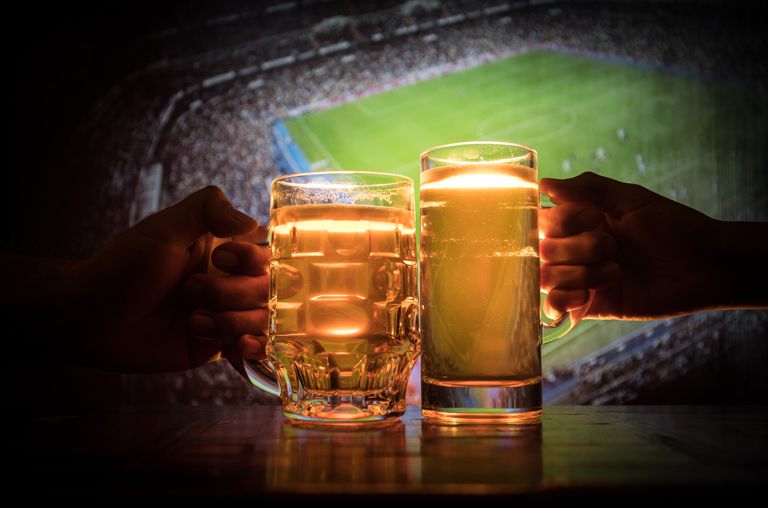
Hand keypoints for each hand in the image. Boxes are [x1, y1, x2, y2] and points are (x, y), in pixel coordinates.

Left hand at [46, 186, 267, 371]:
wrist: (91, 319)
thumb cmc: (123, 266)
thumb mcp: (164, 228)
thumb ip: (208, 209)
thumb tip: (254, 222)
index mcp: (223, 249)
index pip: (267, 251)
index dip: (252, 258)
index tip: (220, 258)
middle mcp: (230, 280)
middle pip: (269, 288)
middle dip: (233, 292)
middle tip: (190, 291)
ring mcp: (226, 314)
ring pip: (263, 319)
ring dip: (232, 320)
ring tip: (194, 322)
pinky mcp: (217, 346)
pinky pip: (255, 348)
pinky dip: (251, 348)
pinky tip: (234, 347)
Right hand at [539, 172, 765, 319]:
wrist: (704, 266)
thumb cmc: (672, 227)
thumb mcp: (630, 198)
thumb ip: (587, 188)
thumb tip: (543, 184)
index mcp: (581, 221)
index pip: (543, 220)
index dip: (562, 221)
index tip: (593, 217)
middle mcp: (575, 248)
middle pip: (543, 250)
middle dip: (578, 248)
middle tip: (613, 247)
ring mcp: (580, 277)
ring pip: (547, 277)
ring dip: (579, 273)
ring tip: (615, 272)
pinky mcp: (590, 305)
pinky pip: (553, 307)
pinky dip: (562, 301)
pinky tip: (587, 295)